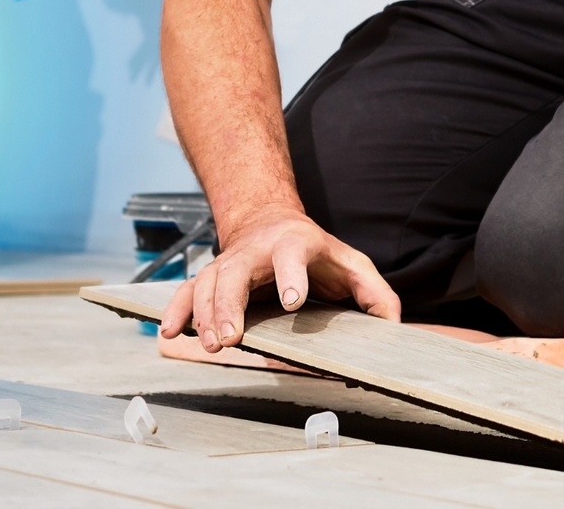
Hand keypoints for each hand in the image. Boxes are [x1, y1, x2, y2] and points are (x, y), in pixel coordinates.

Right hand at [158, 206, 400, 351]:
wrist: (269, 220)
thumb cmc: (315, 252)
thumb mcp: (351, 264)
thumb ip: (375, 293)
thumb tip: (393, 326)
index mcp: (295, 244)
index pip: (292, 257)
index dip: (292, 277)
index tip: (291, 301)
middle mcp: (256, 251)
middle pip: (236, 272)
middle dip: (230, 304)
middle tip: (230, 337)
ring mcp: (229, 263)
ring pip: (207, 283)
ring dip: (204, 314)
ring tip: (208, 343)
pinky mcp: (211, 277)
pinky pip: (188, 291)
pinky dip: (177, 310)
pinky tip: (170, 332)